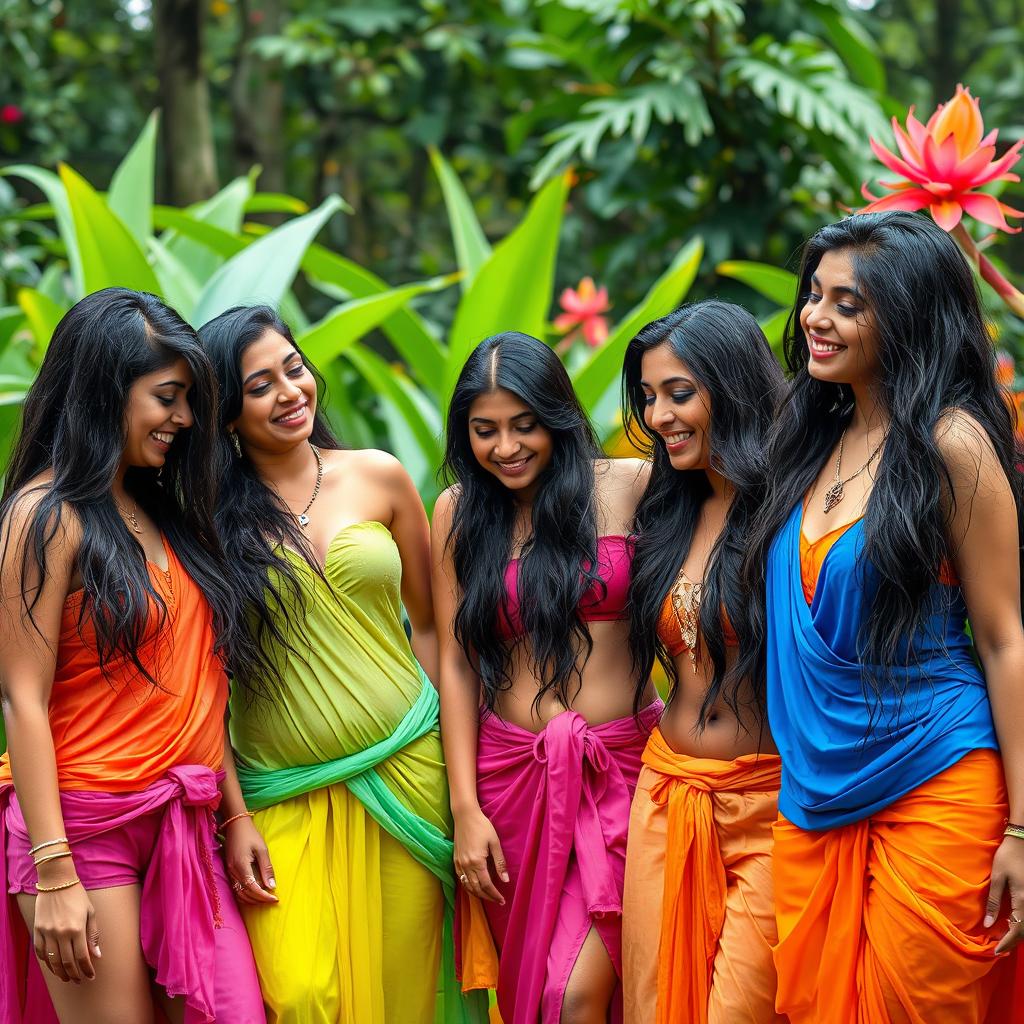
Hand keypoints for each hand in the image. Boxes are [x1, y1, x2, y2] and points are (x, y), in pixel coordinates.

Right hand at [33, 884, 100, 983]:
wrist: (57, 882)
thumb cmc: (77, 896)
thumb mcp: (90, 912)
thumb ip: (93, 934)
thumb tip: (97, 955)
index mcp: (76, 929)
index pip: (82, 956)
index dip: (87, 969)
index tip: (90, 976)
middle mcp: (61, 933)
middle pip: (66, 962)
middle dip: (74, 974)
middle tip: (79, 980)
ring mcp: (47, 933)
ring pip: (52, 961)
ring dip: (59, 972)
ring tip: (67, 978)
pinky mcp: (37, 930)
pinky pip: (40, 952)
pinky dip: (46, 961)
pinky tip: (53, 966)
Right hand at [224, 818, 277, 905]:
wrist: (235, 825)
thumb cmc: (250, 835)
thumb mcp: (262, 849)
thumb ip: (266, 868)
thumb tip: (272, 886)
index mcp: (241, 866)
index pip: (253, 888)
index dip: (264, 896)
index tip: (275, 899)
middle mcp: (233, 872)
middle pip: (245, 894)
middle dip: (259, 900)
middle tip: (272, 899)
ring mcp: (229, 872)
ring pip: (239, 893)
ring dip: (252, 899)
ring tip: (265, 898)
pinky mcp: (229, 871)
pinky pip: (236, 888)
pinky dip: (245, 894)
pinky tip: (255, 893)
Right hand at [453, 806, 508, 904]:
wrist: (465, 815)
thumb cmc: (482, 826)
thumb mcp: (494, 842)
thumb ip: (500, 863)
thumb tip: (506, 880)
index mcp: (477, 862)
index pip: (487, 885)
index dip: (495, 895)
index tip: (502, 900)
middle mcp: (466, 865)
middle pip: (476, 889)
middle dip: (487, 897)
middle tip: (497, 901)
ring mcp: (458, 863)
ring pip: (467, 886)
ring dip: (477, 894)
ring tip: (487, 896)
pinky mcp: (455, 860)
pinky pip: (461, 879)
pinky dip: (468, 886)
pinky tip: (474, 887)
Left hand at [985, 836, 1023, 953]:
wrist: (1022, 842)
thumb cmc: (1007, 857)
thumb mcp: (997, 878)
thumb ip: (994, 902)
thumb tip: (989, 924)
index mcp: (1023, 901)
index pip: (1017, 930)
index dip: (1007, 943)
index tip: (996, 952)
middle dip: (1013, 943)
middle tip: (998, 950)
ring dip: (1018, 935)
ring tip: (1004, 942)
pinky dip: (1022, 925)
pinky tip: (1012, 926)